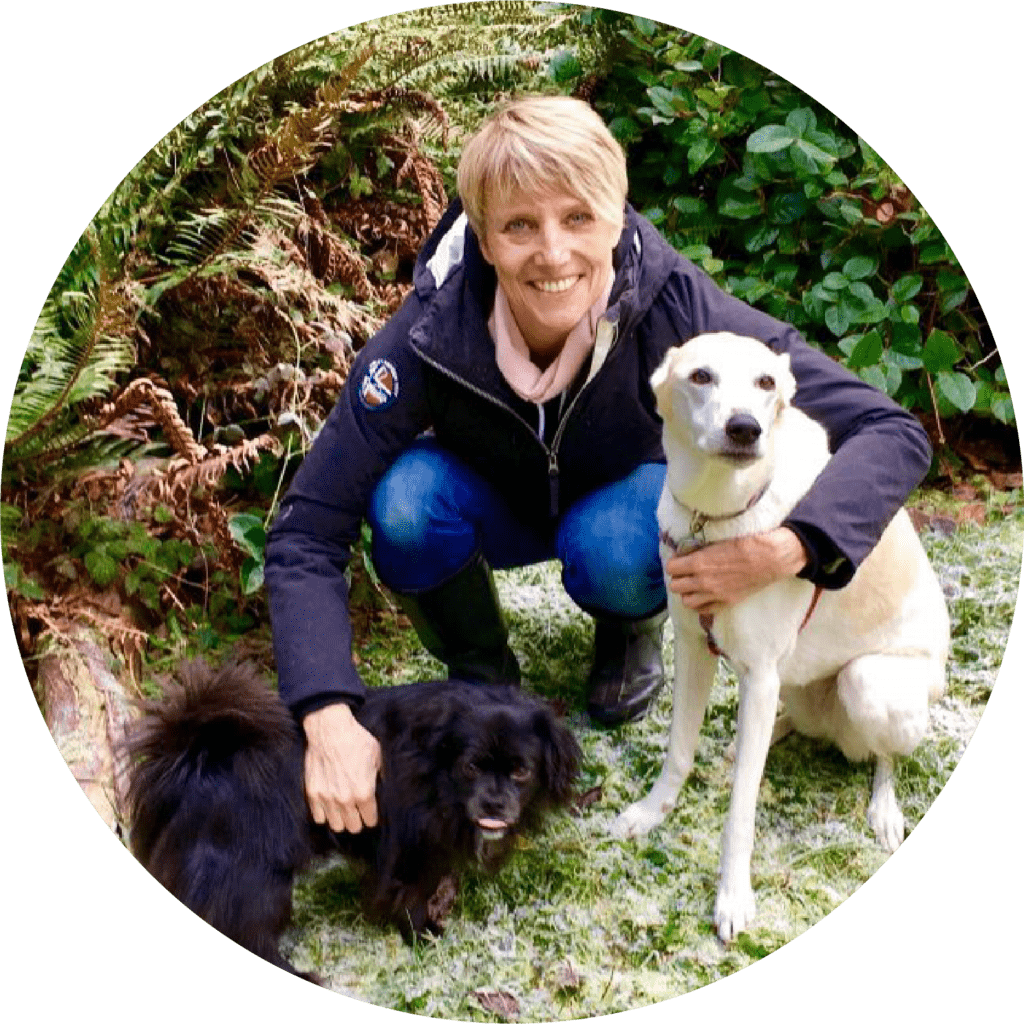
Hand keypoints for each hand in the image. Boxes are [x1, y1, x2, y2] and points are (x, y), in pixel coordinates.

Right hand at [302, 702, 380, 832]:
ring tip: (344, 811)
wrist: (330, 729)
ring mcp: (327, 798)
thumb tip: (382, 787)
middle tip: (358, 812)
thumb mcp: (377, 756)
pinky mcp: (312, 793)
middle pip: (353, 827)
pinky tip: (330, 806)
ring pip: (336, 826)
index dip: (372, 817)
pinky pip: (318, 818)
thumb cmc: (356, 740)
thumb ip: (380, 776)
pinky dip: (325, 814)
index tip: (371, 812)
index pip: (370, 820)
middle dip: (358, 821)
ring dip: (341, 820)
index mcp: (364, 792)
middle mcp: (346, 799)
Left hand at [665, 527, 807, 613]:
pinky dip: (699, 603)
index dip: (675, 563)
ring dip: (687, 592)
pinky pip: (702, 610)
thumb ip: (698, 551)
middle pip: (675, 586)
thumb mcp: (716, 542)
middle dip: (678, 578)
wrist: (769, 558)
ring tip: (693, 585)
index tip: (680, 560)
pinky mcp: (725, 602)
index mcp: (699, 563)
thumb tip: (685, 554)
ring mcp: (714, 594)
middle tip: (686, 572)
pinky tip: (703, 595)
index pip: (671, 568)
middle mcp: (703, 581)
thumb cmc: (745, 544)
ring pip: (686, 601)